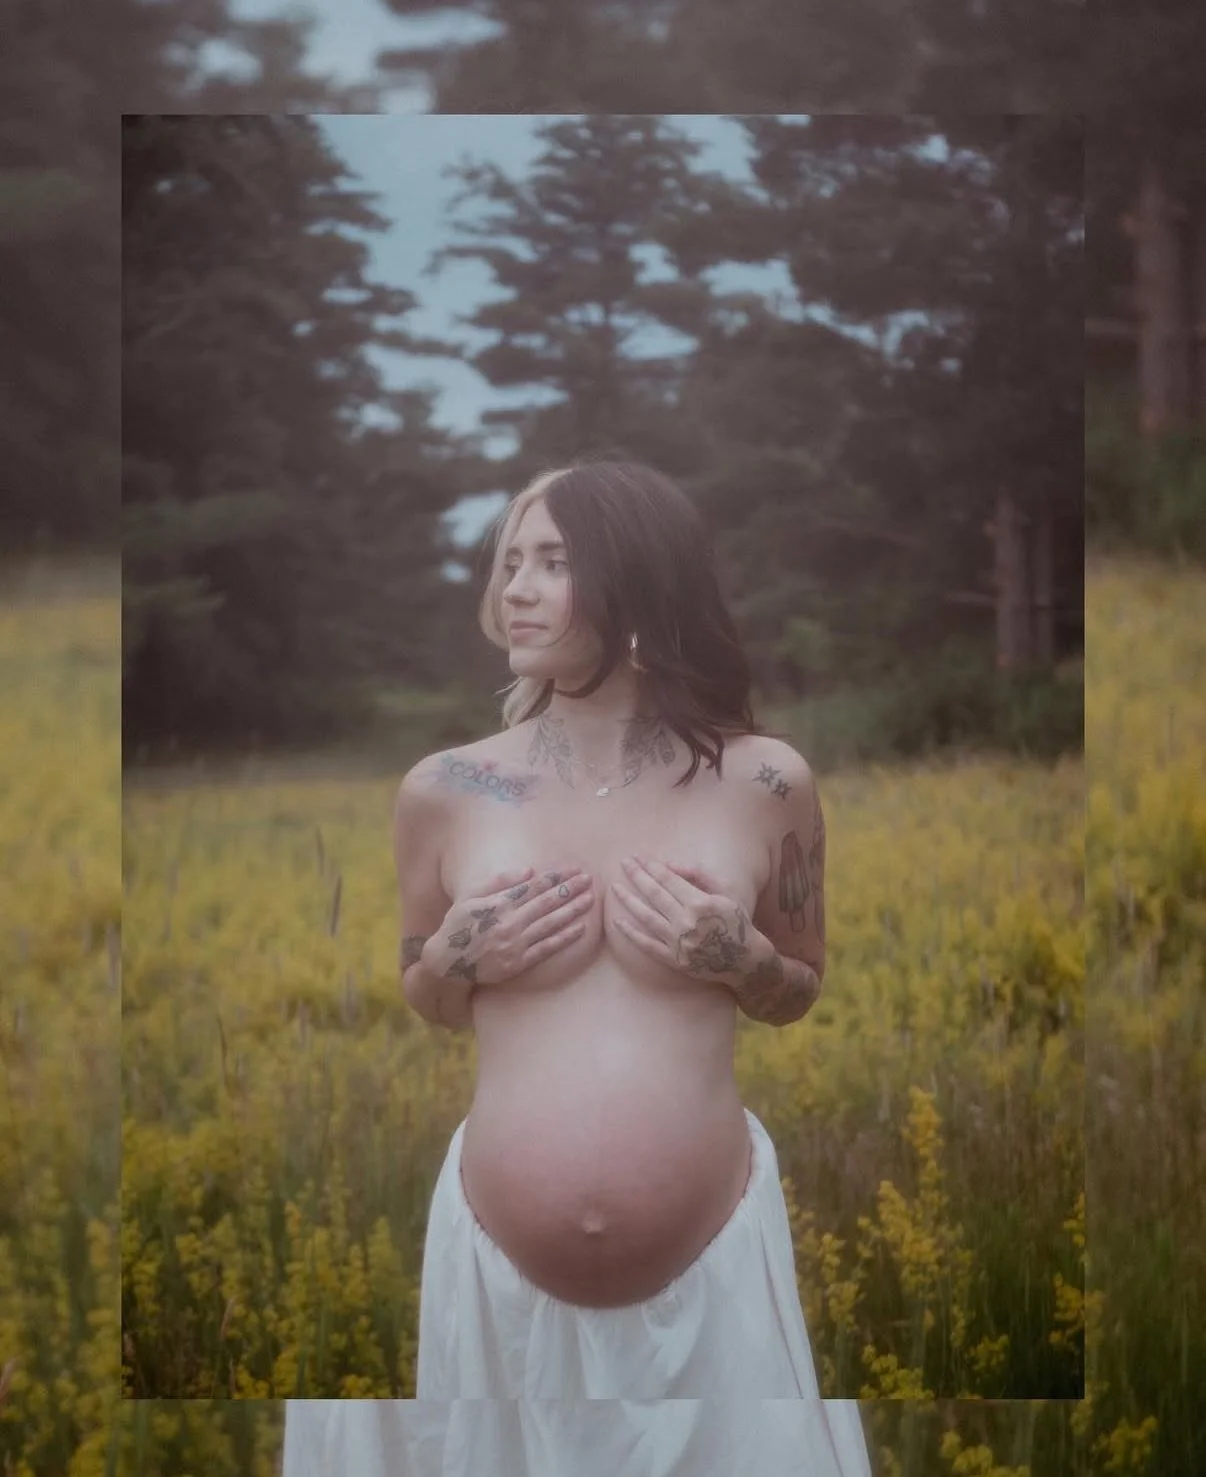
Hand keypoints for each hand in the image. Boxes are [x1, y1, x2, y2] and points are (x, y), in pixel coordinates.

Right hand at [424, 864, 594, 989]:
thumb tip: (528, 870)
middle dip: (570, 889)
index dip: (556, 877)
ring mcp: (515, 944)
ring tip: (590, 899)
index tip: (573, 869)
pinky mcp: (518, 962)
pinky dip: (564, 938)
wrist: (446, 963)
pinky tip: (580, 928)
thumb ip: (498, 882)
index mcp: (498, 904)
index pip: (534, 887)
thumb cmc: (457, 925)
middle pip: (546, 903)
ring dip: (572, 910)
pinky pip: (546, 948)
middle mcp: (509, 922)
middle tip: (588, 879)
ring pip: (550, 924)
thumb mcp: (470, 896)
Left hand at [609, 856, 771, 991]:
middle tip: (623, 862)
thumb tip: (670, 865)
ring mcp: (678, 942)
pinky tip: (618, 922)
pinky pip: (647, 945)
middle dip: (636, 876)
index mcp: (700, 902)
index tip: (638, 857)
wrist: (745, 960)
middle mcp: (687, 921)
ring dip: (628, 901)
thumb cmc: (735, 922)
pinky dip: (631, 934)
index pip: (669, 880)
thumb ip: (698, 875)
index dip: (651, 867)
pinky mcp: (673, 960)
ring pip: (646, 917)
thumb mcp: (725, 892)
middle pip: (654, 894)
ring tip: (615, 888)